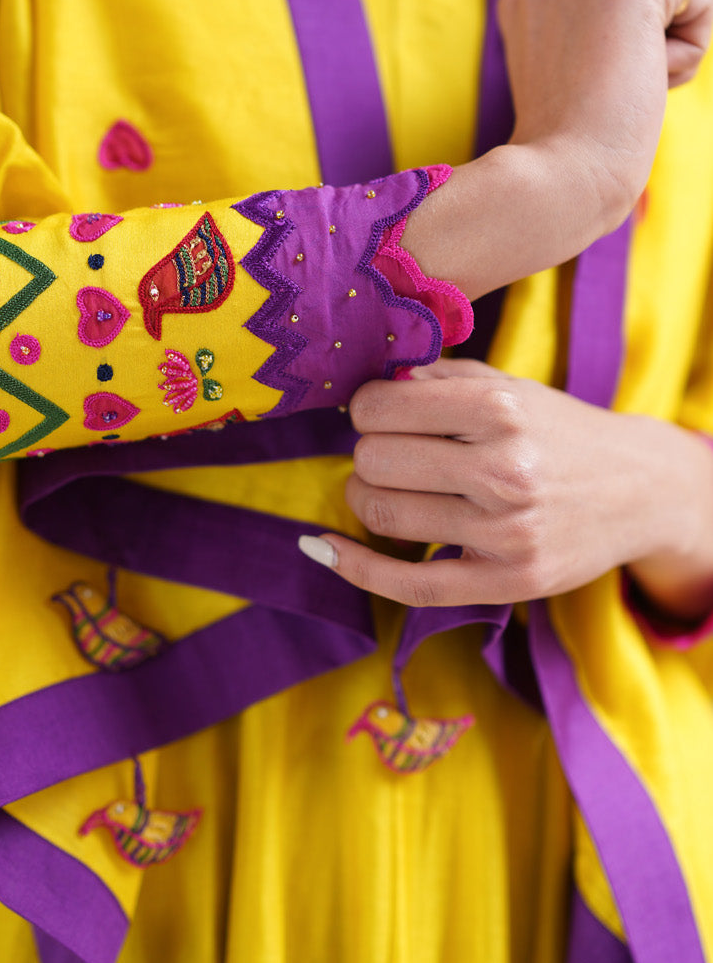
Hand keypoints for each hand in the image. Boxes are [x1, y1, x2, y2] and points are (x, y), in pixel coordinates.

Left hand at [299, 359, 712, 614]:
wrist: (637, 489)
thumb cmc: (557, 431)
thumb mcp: (508, 386)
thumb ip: (439, 377)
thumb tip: (371, 380)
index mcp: (501, 410)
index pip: (380, 408)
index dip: (364, 409)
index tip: (376, 414)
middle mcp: (504, 471)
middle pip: (374, 461)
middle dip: (367, 453)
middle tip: (388, 453)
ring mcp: (506, 532)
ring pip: (382, 515)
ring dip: (364, 497)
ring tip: (385, 486)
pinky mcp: (506, 582)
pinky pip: (407, 585)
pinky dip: (353, 567)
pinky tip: (323, 548)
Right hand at [498, 0, 712, 230]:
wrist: (564, 172)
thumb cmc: (568, 142)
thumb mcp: (568, 69)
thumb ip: (591, 26)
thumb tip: (665, 5)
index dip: (612, 47)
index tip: (578, 89)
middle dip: (643, 42)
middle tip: (600, 92)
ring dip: (666, 49)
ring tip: (618, 86)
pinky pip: (701, 0)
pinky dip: (690, 52)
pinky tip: (644, 80)